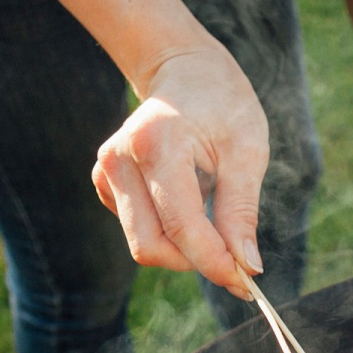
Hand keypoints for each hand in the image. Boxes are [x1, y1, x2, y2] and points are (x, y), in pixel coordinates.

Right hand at [91, 45, 267, 297]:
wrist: (184, 70)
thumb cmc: (223, 105)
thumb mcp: (247, 151)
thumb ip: (241, 211)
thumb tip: (246, 267)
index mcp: (156, 143)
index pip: (181, 225)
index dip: (213, 262)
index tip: (246, 282)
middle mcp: (120, 159)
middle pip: (151, 245)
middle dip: (195, 261)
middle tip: (235, 261)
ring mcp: (106, 171)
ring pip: (143, 243)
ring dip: (184, 249)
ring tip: (216, 219)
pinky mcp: (105, 183)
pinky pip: (139, 228)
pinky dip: (170, 233)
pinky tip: (189, 200)